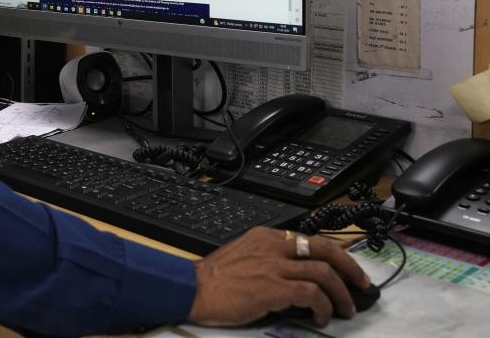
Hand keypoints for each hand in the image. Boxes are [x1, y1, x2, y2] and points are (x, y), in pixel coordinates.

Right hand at [186, 226, 370, 327]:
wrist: (193, 289)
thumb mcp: (243, 256)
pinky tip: (321, 318)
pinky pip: (312, 294)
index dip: (334, 255)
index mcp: (265, 236)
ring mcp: (274, 266)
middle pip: (324, 249)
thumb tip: (295, 279)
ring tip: (345, 309)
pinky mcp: (273, 288)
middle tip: (362, 284)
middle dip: (350, 267)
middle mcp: (273, 246)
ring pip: (323, 272)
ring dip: (341, 294)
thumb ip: (268, 259)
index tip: (346, 269)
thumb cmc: (214, 280)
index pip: (309, 240)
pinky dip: (323, 307)